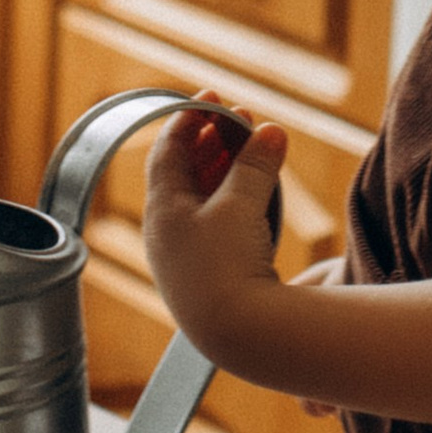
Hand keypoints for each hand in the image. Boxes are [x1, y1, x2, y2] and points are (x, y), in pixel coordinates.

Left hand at [142, 94, 285, 348]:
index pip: (167, 151)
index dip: (189, 119)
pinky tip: (257, 197)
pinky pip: (219, 226)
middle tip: (239, 118)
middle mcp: (167, 234)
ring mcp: (187, 258)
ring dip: (228, 171)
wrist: (239, 336)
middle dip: (213, 142)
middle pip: (185, 174)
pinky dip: (237, 202)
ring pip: (204, 201)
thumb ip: (254, 164)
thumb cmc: (228, 265)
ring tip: (254, 148)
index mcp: (161, 210)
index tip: (212, 97)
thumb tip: (270, 131)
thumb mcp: (241, 205)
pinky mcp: (211, 278)